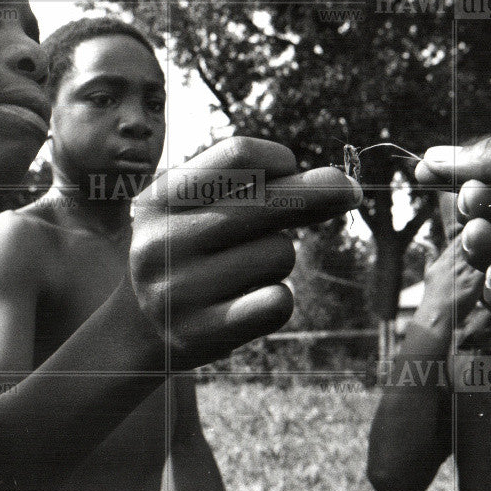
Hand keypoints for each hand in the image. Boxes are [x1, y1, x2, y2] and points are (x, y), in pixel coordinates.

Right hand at [129, 137, 361, 368]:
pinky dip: (278, 296)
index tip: (294, 166)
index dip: (278, 157)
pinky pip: (277, 301)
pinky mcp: (202, 334)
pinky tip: (252, 299)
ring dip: (278, 258)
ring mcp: (179, 290)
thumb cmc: (188, 252)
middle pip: (267, 202)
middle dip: (318, 194)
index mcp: (159, 198)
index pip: (236, 156)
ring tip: (244, 270)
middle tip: (351, 191)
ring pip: (279, 253)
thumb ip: (257, 189)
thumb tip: (342, 185)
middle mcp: (162, 241)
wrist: (139, 326)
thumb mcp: (197, 209)